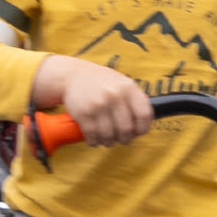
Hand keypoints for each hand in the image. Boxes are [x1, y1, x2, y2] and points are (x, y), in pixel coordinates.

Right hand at [35, 53, 151, 146]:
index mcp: (128, 87)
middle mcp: (114, 95)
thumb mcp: (122, 83)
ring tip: (107, 139)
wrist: (72, 75)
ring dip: (109, 142)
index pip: (144, 115)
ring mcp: (98, 104)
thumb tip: (144, 125)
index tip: (138, 132)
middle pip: (126, 129)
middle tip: (122, 139)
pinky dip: (94, 141)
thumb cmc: (101, 82)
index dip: (143, 128)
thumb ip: (134, 100)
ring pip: (109, 135)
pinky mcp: (83, 113)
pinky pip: (93, 135)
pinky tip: (95, 139)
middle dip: (125, 138)